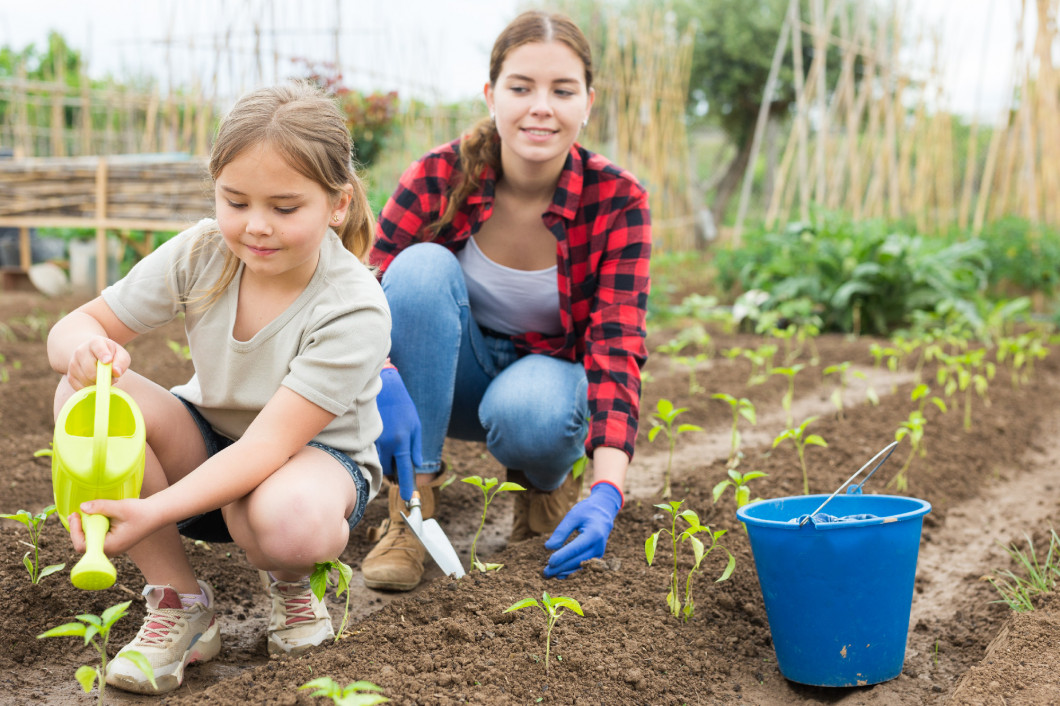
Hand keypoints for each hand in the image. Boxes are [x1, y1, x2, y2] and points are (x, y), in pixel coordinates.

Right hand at [66, 336, 130, 390]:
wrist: (93, 355)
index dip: (103, 355)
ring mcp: (73, 364)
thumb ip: (122, 362)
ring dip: (98, 384)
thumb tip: (116, 372)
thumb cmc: (111, 355)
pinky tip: (95, 382)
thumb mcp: (121, 355)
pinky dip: (91, 389)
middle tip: (112, 377)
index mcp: (95, 342)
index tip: (108, 361)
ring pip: (86, 381)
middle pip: (91, 371)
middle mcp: (81, 351)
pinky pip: (81, 388)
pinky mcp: (70, 376)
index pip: (98, 348)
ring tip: (103, 377)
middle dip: (104, 378)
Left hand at [68, 498, 160, 556]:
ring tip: (87, 513)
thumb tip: (82, 507)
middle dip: (79, 528)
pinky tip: (97, 517)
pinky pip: (97, 537)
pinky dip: (94, 527)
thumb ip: (101, 507)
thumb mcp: (120, 507)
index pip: (82, 545)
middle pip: (84, 544)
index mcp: (110, 545)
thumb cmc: (141, 512)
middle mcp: (110, 550)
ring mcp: (112, 547)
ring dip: (86, 527)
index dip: (75, 531)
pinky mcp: (114, 542)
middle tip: (78, 513)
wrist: (157, 514)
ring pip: (90, 541)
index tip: (76, 515)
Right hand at [374, 368, 422, 487]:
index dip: (407, 486)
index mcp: (402, 441)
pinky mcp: (364, 436)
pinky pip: (371, 453)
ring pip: (378, 462)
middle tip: (397, 458)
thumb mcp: (415, 425)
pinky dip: (376, 452)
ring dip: (384, 461)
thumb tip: (415, 465)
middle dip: (393, 470)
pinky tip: (381, 440)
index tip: (408, 498)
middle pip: (388, 470)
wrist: (384, 387)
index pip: (405, 470)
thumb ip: (416, 447)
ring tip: (390, 444)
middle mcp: (387, 443)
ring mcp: (374, 440)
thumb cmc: (403, 406)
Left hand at [543, 482, 622, 578]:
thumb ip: (561, 531)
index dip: (563, 556)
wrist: (603, 513)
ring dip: (564, 571)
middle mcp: (598, 546)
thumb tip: (548, 547)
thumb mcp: (573, 516)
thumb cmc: (586, 512)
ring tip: (549, 574)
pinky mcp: (596, 556)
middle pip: (578, 560)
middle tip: (545, 572)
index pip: (576, 548)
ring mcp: (599, 553)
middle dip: (561, 567)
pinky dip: (571, 570)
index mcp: (594, 534)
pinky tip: (559, 574)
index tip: (550, 562)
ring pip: (580, 565)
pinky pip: (583, 565)